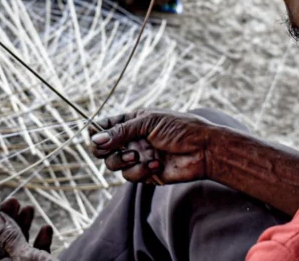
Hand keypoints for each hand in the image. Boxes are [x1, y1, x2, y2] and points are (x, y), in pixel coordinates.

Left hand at [0, 198, 55, 260]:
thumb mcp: (23, 254)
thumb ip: (10, 237)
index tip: (9, 202)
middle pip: (6, 239)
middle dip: (11, 218)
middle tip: (17, 201)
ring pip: (21, 243)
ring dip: (25, 224)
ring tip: (29, 208)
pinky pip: (36, 251)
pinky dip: (41, 239)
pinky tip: (46, 228)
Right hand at [90, 109, 213, 183]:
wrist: (204, 151)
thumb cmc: (180, 129)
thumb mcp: (149, 122)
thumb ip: (121, 131)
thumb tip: (95, 139)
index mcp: (132, 122)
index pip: (105, 126)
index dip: (96, 131)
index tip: (94, 136)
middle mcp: (131, 139)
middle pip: (102, 148)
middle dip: (105, 150)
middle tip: (110, 149)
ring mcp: (137, 157)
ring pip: (113, 164)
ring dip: (122, 161)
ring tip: (137, 155)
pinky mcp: (145, 173)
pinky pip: (130, 176)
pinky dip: (140, 171)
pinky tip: (156, 164)